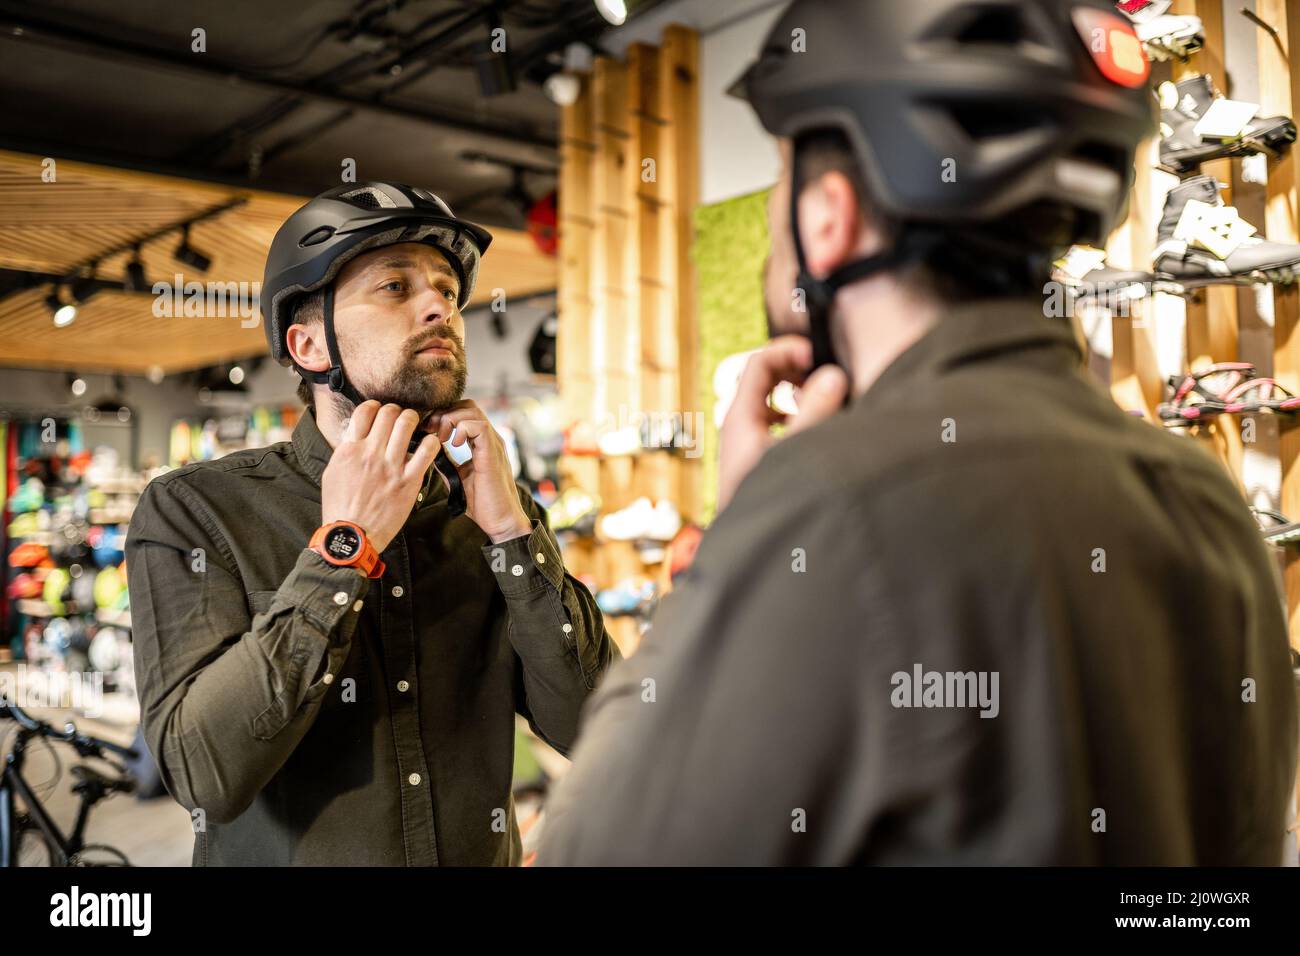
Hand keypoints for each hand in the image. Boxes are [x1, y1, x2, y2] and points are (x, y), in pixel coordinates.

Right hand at [320, 401, 438, 552]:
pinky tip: (430, 444)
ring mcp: (391, 467)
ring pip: (407, 424)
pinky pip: (427, 450)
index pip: (365, 411)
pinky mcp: (409, 481)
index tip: (380, 411)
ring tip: (414, 426)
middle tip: (399, 418)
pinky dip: (431, 442)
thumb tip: (353, 433)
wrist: (352, 535)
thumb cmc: (340, 508)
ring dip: (413, 420)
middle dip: (396, 411)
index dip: (375, 406)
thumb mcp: (332, 473)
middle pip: (388, 412)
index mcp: (350, 450)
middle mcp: (370, 453)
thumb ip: (345, 451)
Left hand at [426, 401, 531, 542]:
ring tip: (441, 437)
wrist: (500, 521)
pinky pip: (479, 426)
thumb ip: (446, 462)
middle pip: (468, 406)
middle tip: (430, 429)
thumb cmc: (482, 504)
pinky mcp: (493, 453)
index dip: (443, 415)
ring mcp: (493, 444)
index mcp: (481, 444)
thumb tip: (426, 451)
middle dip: (444, 413)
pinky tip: (454, 444)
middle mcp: (489, 439)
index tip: (427, 429)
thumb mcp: (457, 478)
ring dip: (451, 419)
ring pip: (473, 411)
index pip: (463, 413)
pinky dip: (463, 429)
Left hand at [717, 335, 848, 511]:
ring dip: (797, 393)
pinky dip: (796, 415)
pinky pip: (775, 424)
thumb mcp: (797, 450)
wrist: (752, 547)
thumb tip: (832, 376)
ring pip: (770, 402)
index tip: (818, 357)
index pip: (759, 363)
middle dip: (795, 369)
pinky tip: (815, 428)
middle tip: (825, 373)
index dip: (788, 351)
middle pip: (763, 378)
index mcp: (740, 418)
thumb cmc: (768, 501)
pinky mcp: (755, 459)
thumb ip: (815, 411)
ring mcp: (745, 443)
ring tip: (824, 397)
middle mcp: (738, 426)